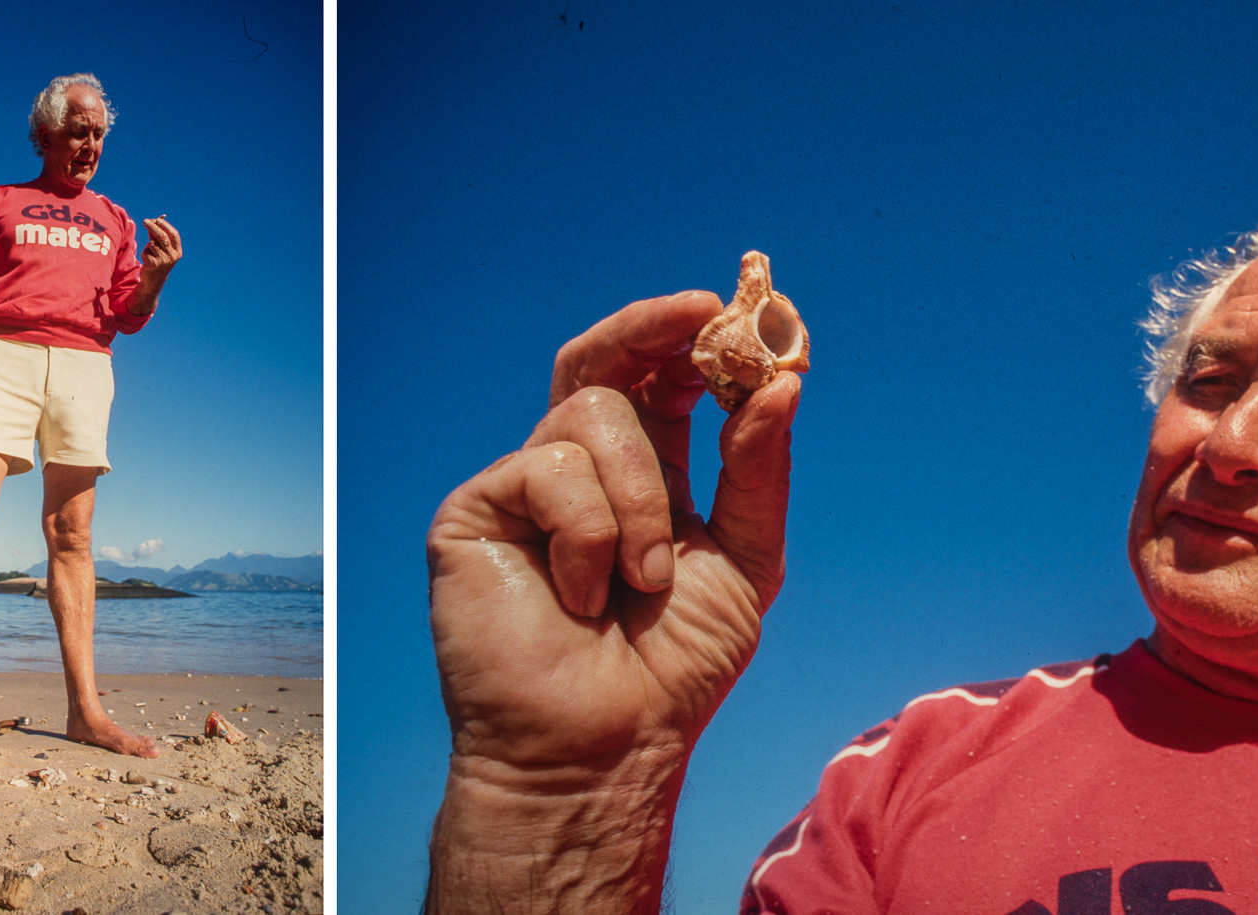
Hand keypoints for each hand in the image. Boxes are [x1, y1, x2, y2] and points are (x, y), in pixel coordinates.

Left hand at [140, 215, 182, 277]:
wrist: (155, 280)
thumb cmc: (159, 261)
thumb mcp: (161, 249)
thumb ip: (158, 236)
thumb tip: (153, 222)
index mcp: (177, 252)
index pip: (174, 235)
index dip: (165, 226)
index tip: (157, 219)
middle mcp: (172, 256)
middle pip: (162, 237)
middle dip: (153, 227)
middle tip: (145, 220)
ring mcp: (163, 260)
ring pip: (152, 243)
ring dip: (148, 245)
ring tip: (150, 252)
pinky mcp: (153, 264)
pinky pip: (146, 251)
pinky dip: (144, 253)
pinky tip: (147, 260)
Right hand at [426, 290, 800, 876]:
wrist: (603, 743)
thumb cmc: (671, 669)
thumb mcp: (744, 558)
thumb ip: (757, 470)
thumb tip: (781, 384)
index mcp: (645, 476)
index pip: (661, 381)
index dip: (693, 341)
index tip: (738, 312)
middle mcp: (581, 471)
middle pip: (603, 360)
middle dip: (651, 327)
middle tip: (698, 313)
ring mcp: (525, 487)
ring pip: (593, 417)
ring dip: (641, 500)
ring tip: (641, 582)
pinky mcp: (476, 509)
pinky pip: (550, 471)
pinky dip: (588, 535)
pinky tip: (579, 596)